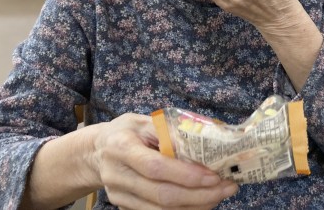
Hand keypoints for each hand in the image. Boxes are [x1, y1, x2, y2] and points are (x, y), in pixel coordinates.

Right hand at [93, 113, 236, 209]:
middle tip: (227, 187)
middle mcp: (117, 175)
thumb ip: (170, 130)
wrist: (97, 152)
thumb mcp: (144, 121)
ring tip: (220, 195)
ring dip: (196, 206)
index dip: (186, 174)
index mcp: (121, 147)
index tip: (213, 175)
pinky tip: (203, 201)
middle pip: (162, 195)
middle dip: (199, 194)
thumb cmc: (127, 132)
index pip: (156, 167)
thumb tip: (206, 139)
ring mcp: (120, 196)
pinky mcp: (126, 208)